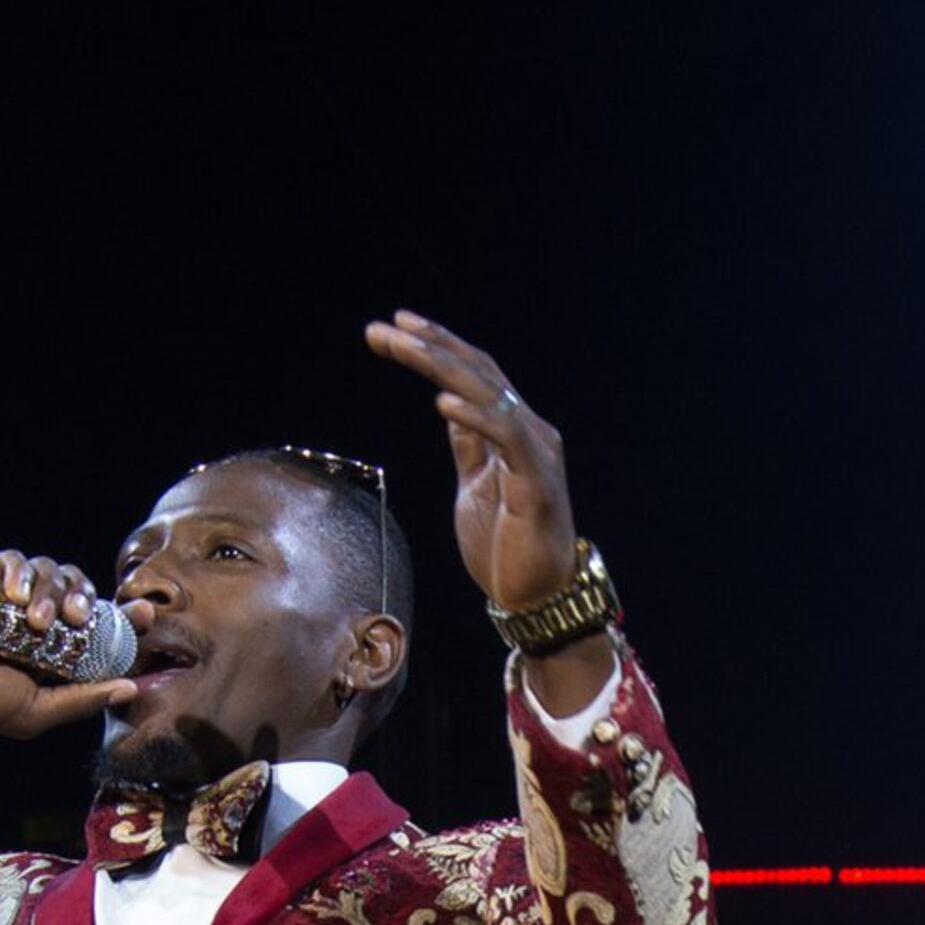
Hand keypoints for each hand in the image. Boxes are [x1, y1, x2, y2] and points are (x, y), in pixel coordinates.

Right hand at [0, 551, 144, 737]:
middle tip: (76, 619)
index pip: (103, 623)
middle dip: (85, 599)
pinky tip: (13, 596)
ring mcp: (11, 596)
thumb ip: (82, 699)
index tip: (145, 613)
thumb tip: (132, 687)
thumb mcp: (37, 712)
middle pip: (80, 587)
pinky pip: (13, 559)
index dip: (127, 615)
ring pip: (50, 570)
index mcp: (59, 648)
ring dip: (50, 590)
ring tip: (34, 621)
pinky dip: (20, 572)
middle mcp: (39, 618)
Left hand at [363, 312, 580, 613]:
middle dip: (429, 345)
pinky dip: (476, 417)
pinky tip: (443, 403)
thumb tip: (450, 403)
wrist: (539, 598)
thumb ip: (469, 444)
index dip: (439, 345)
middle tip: (385, 326)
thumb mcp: (476, 484)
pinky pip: (506, 438)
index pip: (476, 373)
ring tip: (402, 345)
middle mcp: (530, 432)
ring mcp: (535, 455)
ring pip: (488, 393)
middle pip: (478, 372)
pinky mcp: (535, 485)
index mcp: (514, 430)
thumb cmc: (508, 546)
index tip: (395, 327)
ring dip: (441, 365)